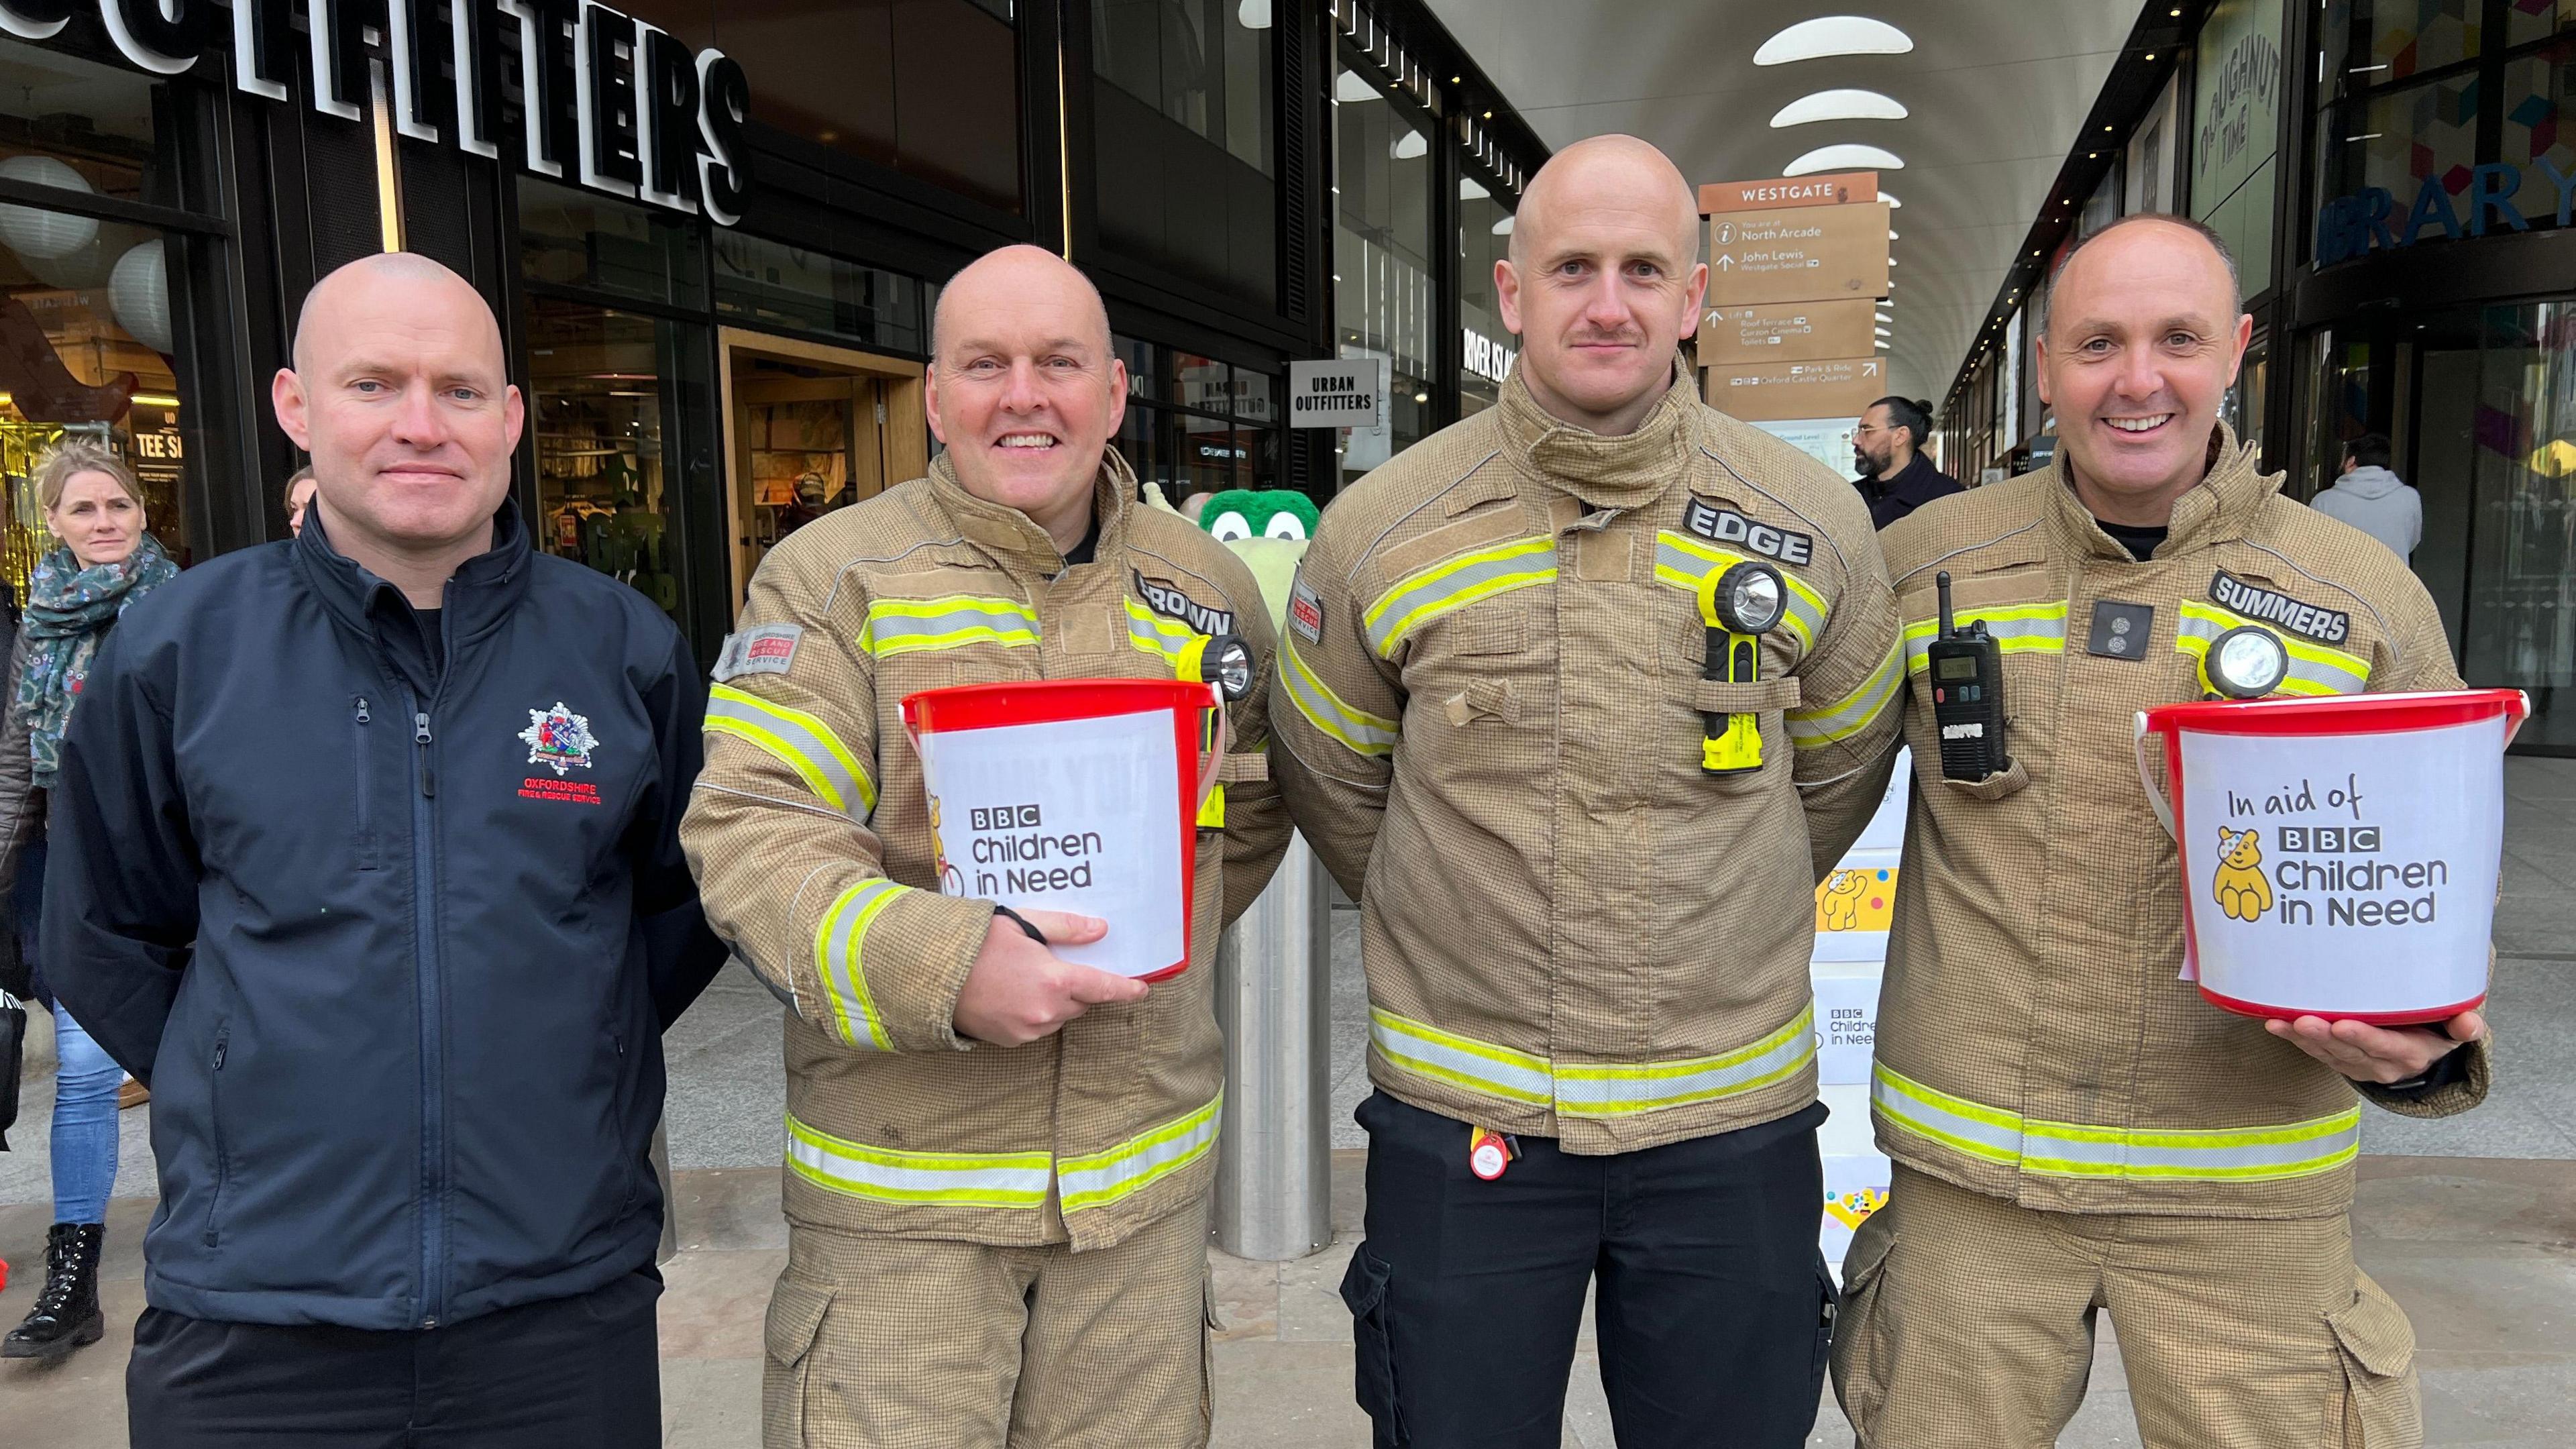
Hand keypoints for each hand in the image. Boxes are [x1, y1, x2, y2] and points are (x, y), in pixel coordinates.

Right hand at [953, 909, 1141, 1046]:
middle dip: (1076, 987)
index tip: (1142, 989)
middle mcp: (1046, 1011)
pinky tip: (1011, 995)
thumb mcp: (1022, 924)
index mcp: (1054, 980)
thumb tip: (1101, 930)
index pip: (1103, 987)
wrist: (932, 974)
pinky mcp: (1012, 1041)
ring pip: (1058, 1016)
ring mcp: (1028, 1030)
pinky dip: (1034, 1014)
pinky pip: (1036, 1027)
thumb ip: (1065, 928)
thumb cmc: (976, 943)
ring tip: (1023, 978)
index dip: (1125, 989)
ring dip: (1054, 1001)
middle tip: (1052, 965)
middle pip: (1080, 1002)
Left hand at [2264, 1009, 2484, 1084]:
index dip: (2364, 1038)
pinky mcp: (2340, 1061)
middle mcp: (2383, 1064)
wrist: (2423, 1053)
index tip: (2343, 1024)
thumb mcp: (2455, 1031)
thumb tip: (2471, 1022)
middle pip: (2351, 1051)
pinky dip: (2294, 1040)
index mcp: (2413, 1055)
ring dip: (2303, 1038)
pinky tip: (2275, 1024)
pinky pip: (2316, 1052)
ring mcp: (2358, 1065)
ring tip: (2283, 1021)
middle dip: (2326, 1036)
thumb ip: (2463, 1027)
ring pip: (2328, 1053)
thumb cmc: (2436, 1030)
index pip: (2387, 1048)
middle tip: (2304, 1020)